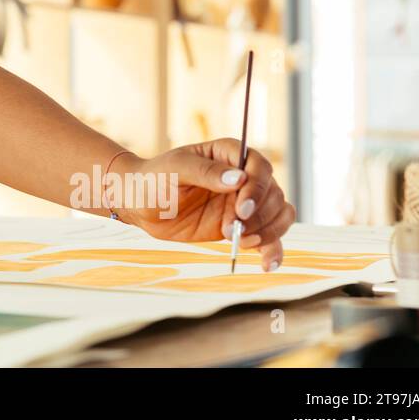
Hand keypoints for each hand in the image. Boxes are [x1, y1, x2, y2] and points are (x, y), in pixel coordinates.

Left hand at [108, 140, 294, 271]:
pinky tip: (267, 265)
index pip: (259, 166)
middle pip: (273, 193)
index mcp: (228, 154)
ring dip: (267, 232)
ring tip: (241, 243)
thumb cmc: (154, 179)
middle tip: (234, 230)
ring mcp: (244, 203)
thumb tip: (239, 179)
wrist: (140, 205)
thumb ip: (206, 172)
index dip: (257, 188)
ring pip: (278, 214)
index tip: (241, 209)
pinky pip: (268, 237)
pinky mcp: (241, 226)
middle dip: (259, 215)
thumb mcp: (175, 170)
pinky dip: (272, 250)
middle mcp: (243, 177)